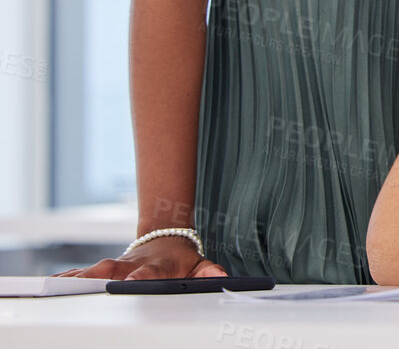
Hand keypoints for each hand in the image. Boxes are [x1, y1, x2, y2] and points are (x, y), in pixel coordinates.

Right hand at [56, 235, 226, 280]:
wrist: (165, 237)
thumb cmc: (179, 258)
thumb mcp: (198, 264)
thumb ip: (208, 272)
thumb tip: (220, 277)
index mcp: (153, 266)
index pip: (146, 273)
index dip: (139, 278)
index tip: (131, 282)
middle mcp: (128, 266)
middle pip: (110, 273)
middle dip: (97, 282)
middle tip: (81, 291)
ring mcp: (112, 267)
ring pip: (90, 274)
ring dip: (74, 282)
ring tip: (54, 291)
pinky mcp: (100, 270)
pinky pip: (78, 276)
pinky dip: (64, 281)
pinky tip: (49, 288)